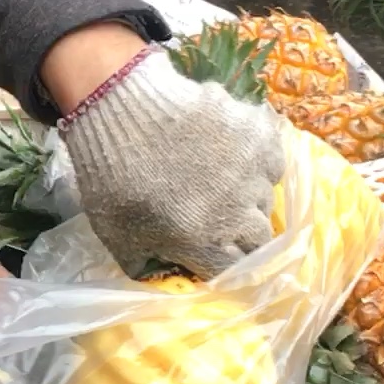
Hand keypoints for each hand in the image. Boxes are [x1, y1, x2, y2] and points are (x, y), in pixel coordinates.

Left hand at [59, 48, 285, 276]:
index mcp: (201, 242)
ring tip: (228, 185)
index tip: (221, 257)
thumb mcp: (116, 234)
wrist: (117, 108)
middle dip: (244, 236)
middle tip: (226, 221)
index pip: (233, 271)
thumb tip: (162, 276)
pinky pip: (274, 160)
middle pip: (259, 238)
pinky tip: (239, 157)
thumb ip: (143, 263)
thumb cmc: (109, 174)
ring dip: (251, 198)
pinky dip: (261, 163)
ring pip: (267, 199)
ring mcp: (250, 172)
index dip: (228, 266)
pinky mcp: (257, 135)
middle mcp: (235, 212)